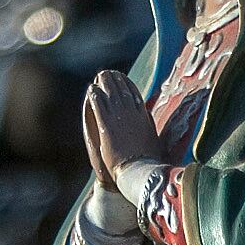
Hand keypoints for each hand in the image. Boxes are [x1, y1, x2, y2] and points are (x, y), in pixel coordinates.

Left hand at [84, 70, 165, 185]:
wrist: (138, 171)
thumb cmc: (148, 160)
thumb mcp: (153, 138)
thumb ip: (147, 124)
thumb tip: (146, 116)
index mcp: (143, 116)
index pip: (135, 93)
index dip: (127, 84)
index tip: (123, 77)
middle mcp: (132, 113)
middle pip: (122, 90)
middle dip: (114, 80)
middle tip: (108, 73)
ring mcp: (119, 118)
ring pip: (110, 94)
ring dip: (104, 83)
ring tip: (99, 78)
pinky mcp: (106, 125)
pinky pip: (99, 105)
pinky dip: (95, 96)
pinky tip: (91, 90)